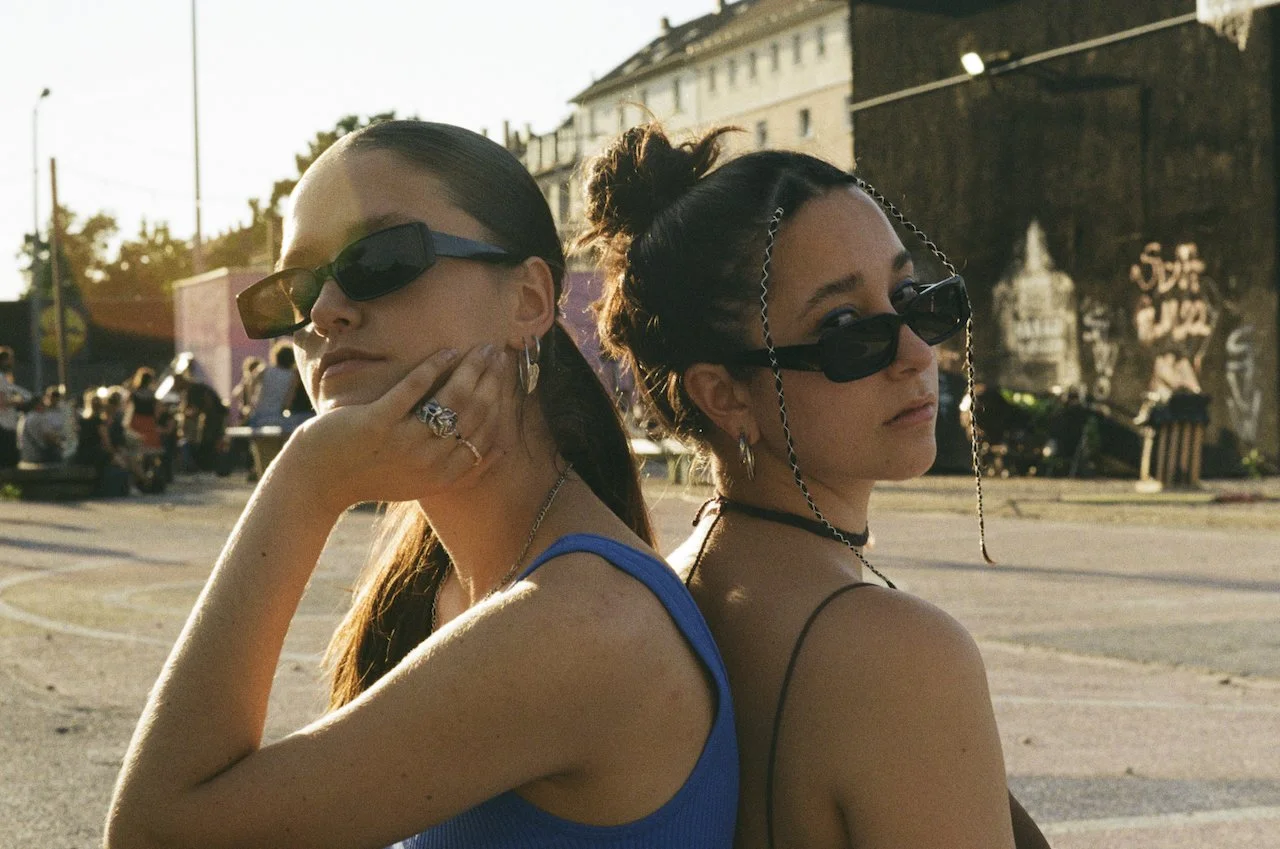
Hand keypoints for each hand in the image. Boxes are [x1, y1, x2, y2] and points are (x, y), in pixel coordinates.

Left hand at [282, 345, 520, 509]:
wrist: (319, 480)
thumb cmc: (370, 475)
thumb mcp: (421, 481)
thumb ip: (458, 468)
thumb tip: (499, 447)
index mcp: (442, 476)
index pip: (486, 435)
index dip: (502, 403)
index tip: (508, 378)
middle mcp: (427, 462)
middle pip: (474, 413)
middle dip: (492, 379)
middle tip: (499, 354)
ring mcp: (402, 442)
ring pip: (451, 399)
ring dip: (471, 368)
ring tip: (480, 349)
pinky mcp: (376, 423)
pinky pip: (413, 389)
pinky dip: (433, 366)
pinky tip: (447, 351)